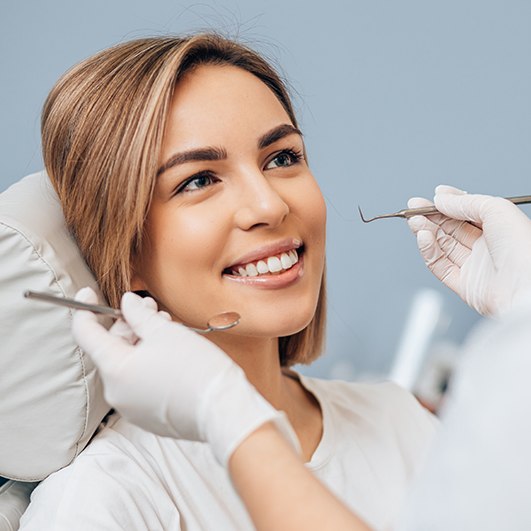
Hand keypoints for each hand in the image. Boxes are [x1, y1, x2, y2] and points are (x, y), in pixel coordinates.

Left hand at [72, 288, 298, 464]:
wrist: (223, 410)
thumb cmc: (196, 368)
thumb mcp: (165, 332)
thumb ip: (139, 314)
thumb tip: (127, 302)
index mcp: (115, 370)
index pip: (86, 335)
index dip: (85, 310)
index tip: (88, 293)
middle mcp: (116, 392)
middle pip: (111, 349)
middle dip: (128, 324)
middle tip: (150, 307)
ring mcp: (131, 408)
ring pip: (127, 365)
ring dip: (141, 343)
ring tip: (166, 328)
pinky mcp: (147, 416)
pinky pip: (139, 383)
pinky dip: (148, 364)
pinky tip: (170, 352)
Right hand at [407, 185, 530, 315]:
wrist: (526, 287)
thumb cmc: (524, 249)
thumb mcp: (496, 209)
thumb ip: (465, 202)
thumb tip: (441, 199)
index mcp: (500, 228)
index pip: (468, 213)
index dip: (450, 204)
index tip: (434, 196)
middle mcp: (487, 247)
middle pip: (451, 229)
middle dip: (431, 216)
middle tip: (414, 208)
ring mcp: (475, 266)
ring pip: (443, 246)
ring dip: (426, 231)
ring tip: (414, 221)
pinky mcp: (464, 285)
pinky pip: (440, 266)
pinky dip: (428, 251)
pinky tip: (423, 237)